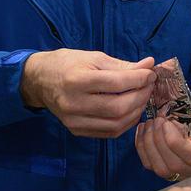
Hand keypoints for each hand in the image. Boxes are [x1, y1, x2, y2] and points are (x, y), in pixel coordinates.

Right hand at [21, 50, 156, 137]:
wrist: (40, 81)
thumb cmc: (68, 64)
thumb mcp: (94, 57)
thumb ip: (122, 65)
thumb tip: (149, 65)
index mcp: (77, 80)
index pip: (117, 83)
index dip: (139, 79)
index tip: (150, 73)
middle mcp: (74, 103)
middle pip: (118, 107)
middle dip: (141, 96)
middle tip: (148, 86)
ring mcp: (74, 121)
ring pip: (116, 124)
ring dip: (136, 111)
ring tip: (141, 97)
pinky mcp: (76, 131)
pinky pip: (108, 133)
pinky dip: (125, 123)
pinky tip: (130, 111)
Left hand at [135, 103, 190, 180]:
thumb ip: (190, 116)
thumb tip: (165, 117)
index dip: (175, 142)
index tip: (166, 123)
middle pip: (174, 164)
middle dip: (159, 140)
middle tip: (157, 119)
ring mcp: (182, 173)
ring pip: (160, 168)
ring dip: (149, 144)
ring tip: (149, 123)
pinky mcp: (168, 173)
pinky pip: (150, 165)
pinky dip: (142, 147)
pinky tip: (142, 130)